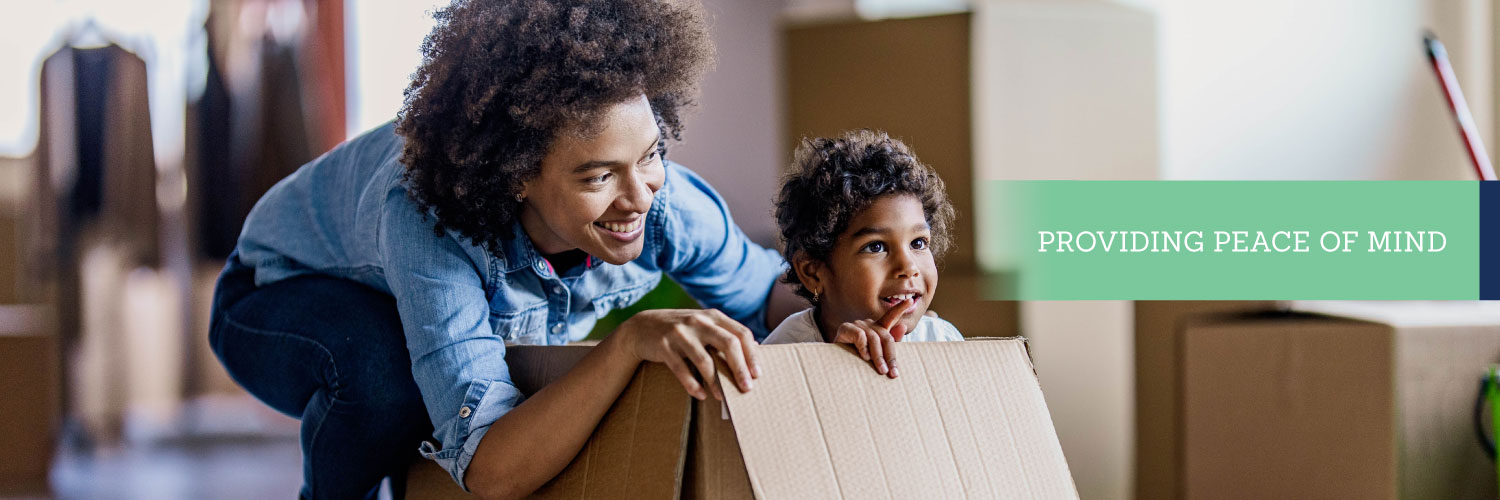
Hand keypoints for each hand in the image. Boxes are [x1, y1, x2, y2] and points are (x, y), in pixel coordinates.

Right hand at [617, 308, 759, 399]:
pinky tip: (700, 395)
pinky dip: (692, 385)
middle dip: (740, 369)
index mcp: (713, 316)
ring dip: (716, 382)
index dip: (752, 355)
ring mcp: (680, 333)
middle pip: (728, 344)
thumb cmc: (681, 331)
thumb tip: (756, 348)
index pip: (741, 333)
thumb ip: (726, 335)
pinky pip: (681, 369)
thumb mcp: (704, 326)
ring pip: (704, 360)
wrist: (642, 328)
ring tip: (723, 397)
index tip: (758, 374)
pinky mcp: (663, 346)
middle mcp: (699, 321)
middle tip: (747, 388)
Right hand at [829, 299, 912, 378]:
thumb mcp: (876, 354)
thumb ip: (890, 343)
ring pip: (874, 339)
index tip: (910, 301)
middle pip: (885, 337)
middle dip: (890, 356)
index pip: (890, 316)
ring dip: (878, 356)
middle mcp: (868, 324)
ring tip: (881, 370)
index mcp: (877, 328)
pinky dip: (864, 348)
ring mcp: (857, 324)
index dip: (900, 308)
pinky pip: (860, 336)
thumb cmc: (857, 359)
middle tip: (892, 373)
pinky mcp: (846, 328)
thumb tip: (903, 326)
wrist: (835, 364)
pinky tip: (864, 357)